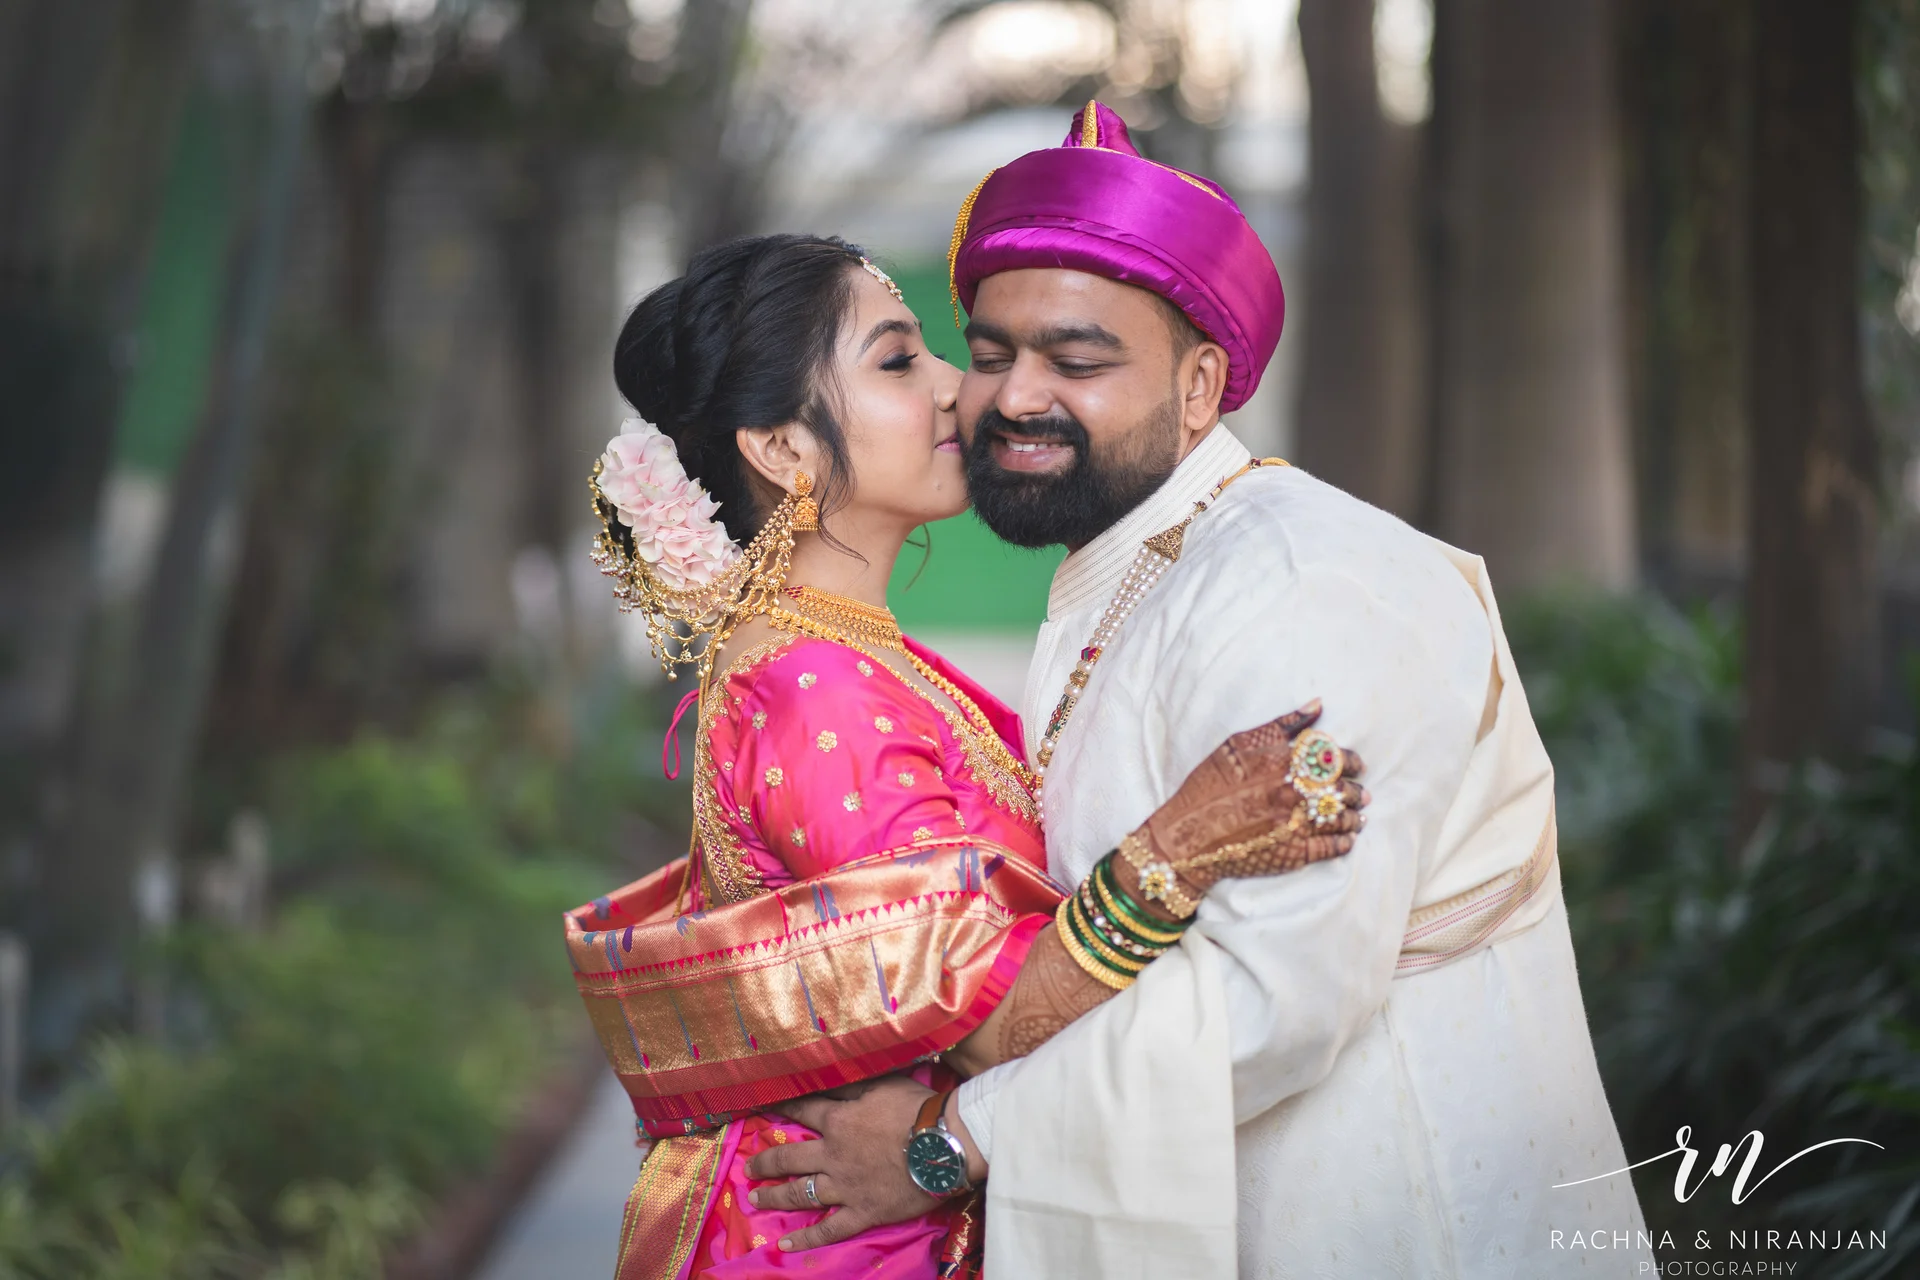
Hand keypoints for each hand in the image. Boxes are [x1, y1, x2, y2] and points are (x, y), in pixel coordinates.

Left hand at [744, 1076, 942, 1251]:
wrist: (943, 1144)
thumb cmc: (916, 1109)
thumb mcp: (882, 1083)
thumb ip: (852, 1085)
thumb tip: (829, 1076)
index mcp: (838, 1120)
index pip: (804, 1112)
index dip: (784, 1109)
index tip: (765, 1110)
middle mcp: (833, 1155)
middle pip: (790, 1158)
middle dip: (766, 1163)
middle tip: (748, 1169)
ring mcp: (845, 1187)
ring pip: (801, 1193)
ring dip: (775, 1197)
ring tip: (756, 1200)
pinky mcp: (862, 1213)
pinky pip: (830, 1229)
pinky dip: (806, 1239)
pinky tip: (786, 1245)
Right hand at [1133, 699, 1368, 895]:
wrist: (1187, 836)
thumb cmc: (1208, 786)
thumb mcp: (1237, 744)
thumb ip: (1281, 725)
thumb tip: (1318, 706)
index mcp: (1284, 762)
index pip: (1333, 757)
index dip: (1349, 760)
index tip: (1354, 764)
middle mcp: (1294, 792)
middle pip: (1341, 787)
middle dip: (1356, 789)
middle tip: (1361, 791)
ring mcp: (1296, 824)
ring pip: (1341, 818)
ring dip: (1354, 816)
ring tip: (1359, 815)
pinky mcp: (1294, 853)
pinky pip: (1332, 848)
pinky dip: (1345, 842)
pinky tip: (1348, 839)